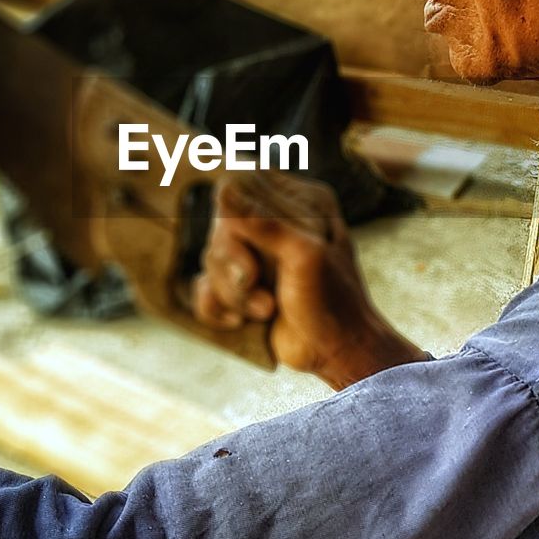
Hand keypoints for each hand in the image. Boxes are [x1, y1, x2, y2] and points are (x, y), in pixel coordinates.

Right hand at [192, 173, 424, 388]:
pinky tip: (240, 321)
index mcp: (299, 202)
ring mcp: (257, 254)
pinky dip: (217, 307)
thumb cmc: (332, 302)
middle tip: (257, 283)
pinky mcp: (242, 285)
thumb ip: (264, 222)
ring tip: (266, 309)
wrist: (335, 353)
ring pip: (211, 260)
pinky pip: (203, 287)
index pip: (241, 185)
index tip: (251, 252)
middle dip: (235, 266)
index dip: (235, 218)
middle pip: (220, 228)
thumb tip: (223, 188)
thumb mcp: (304, 256)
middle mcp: (275, 223)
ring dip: (233, 293)